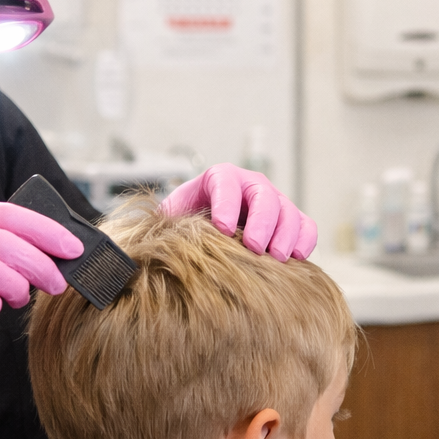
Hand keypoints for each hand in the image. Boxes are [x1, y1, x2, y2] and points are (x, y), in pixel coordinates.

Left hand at [159, 163, 316, 260]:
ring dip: (286, 234)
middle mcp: (250, 186)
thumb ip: (159, 224)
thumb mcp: (169, 220)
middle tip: (256, 248)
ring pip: (289, 211)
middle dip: (262, 221)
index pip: (226, 182)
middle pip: (264, 195)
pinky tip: (297, 259)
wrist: (206, 234)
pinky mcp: (290, 223)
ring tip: (276, 258)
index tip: (224, 230)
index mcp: (219, 179)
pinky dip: (305, 241)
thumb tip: (131, 246)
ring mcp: (274, 204)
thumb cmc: (186, 227)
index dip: (227, 204)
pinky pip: (307, 227)